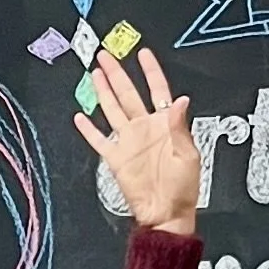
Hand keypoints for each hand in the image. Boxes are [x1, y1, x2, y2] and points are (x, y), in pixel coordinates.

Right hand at [73, 43, 200, 235]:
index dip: (151, 71)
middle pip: (128, 94)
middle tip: (106, 55)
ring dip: (103, 92)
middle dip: (117, 73)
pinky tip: (80, 116)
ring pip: (112, 110)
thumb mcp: (188, 156)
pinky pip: (100, 140)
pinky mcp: (116, 158)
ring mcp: (129, 142)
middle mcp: (145, 129)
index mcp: (165, 125)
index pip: (158, 90)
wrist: (166, 215)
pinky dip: (89, 130)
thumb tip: (180, 100)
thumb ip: (179, 127)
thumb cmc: (183, 189)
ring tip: (94, 73)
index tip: (143, 54)